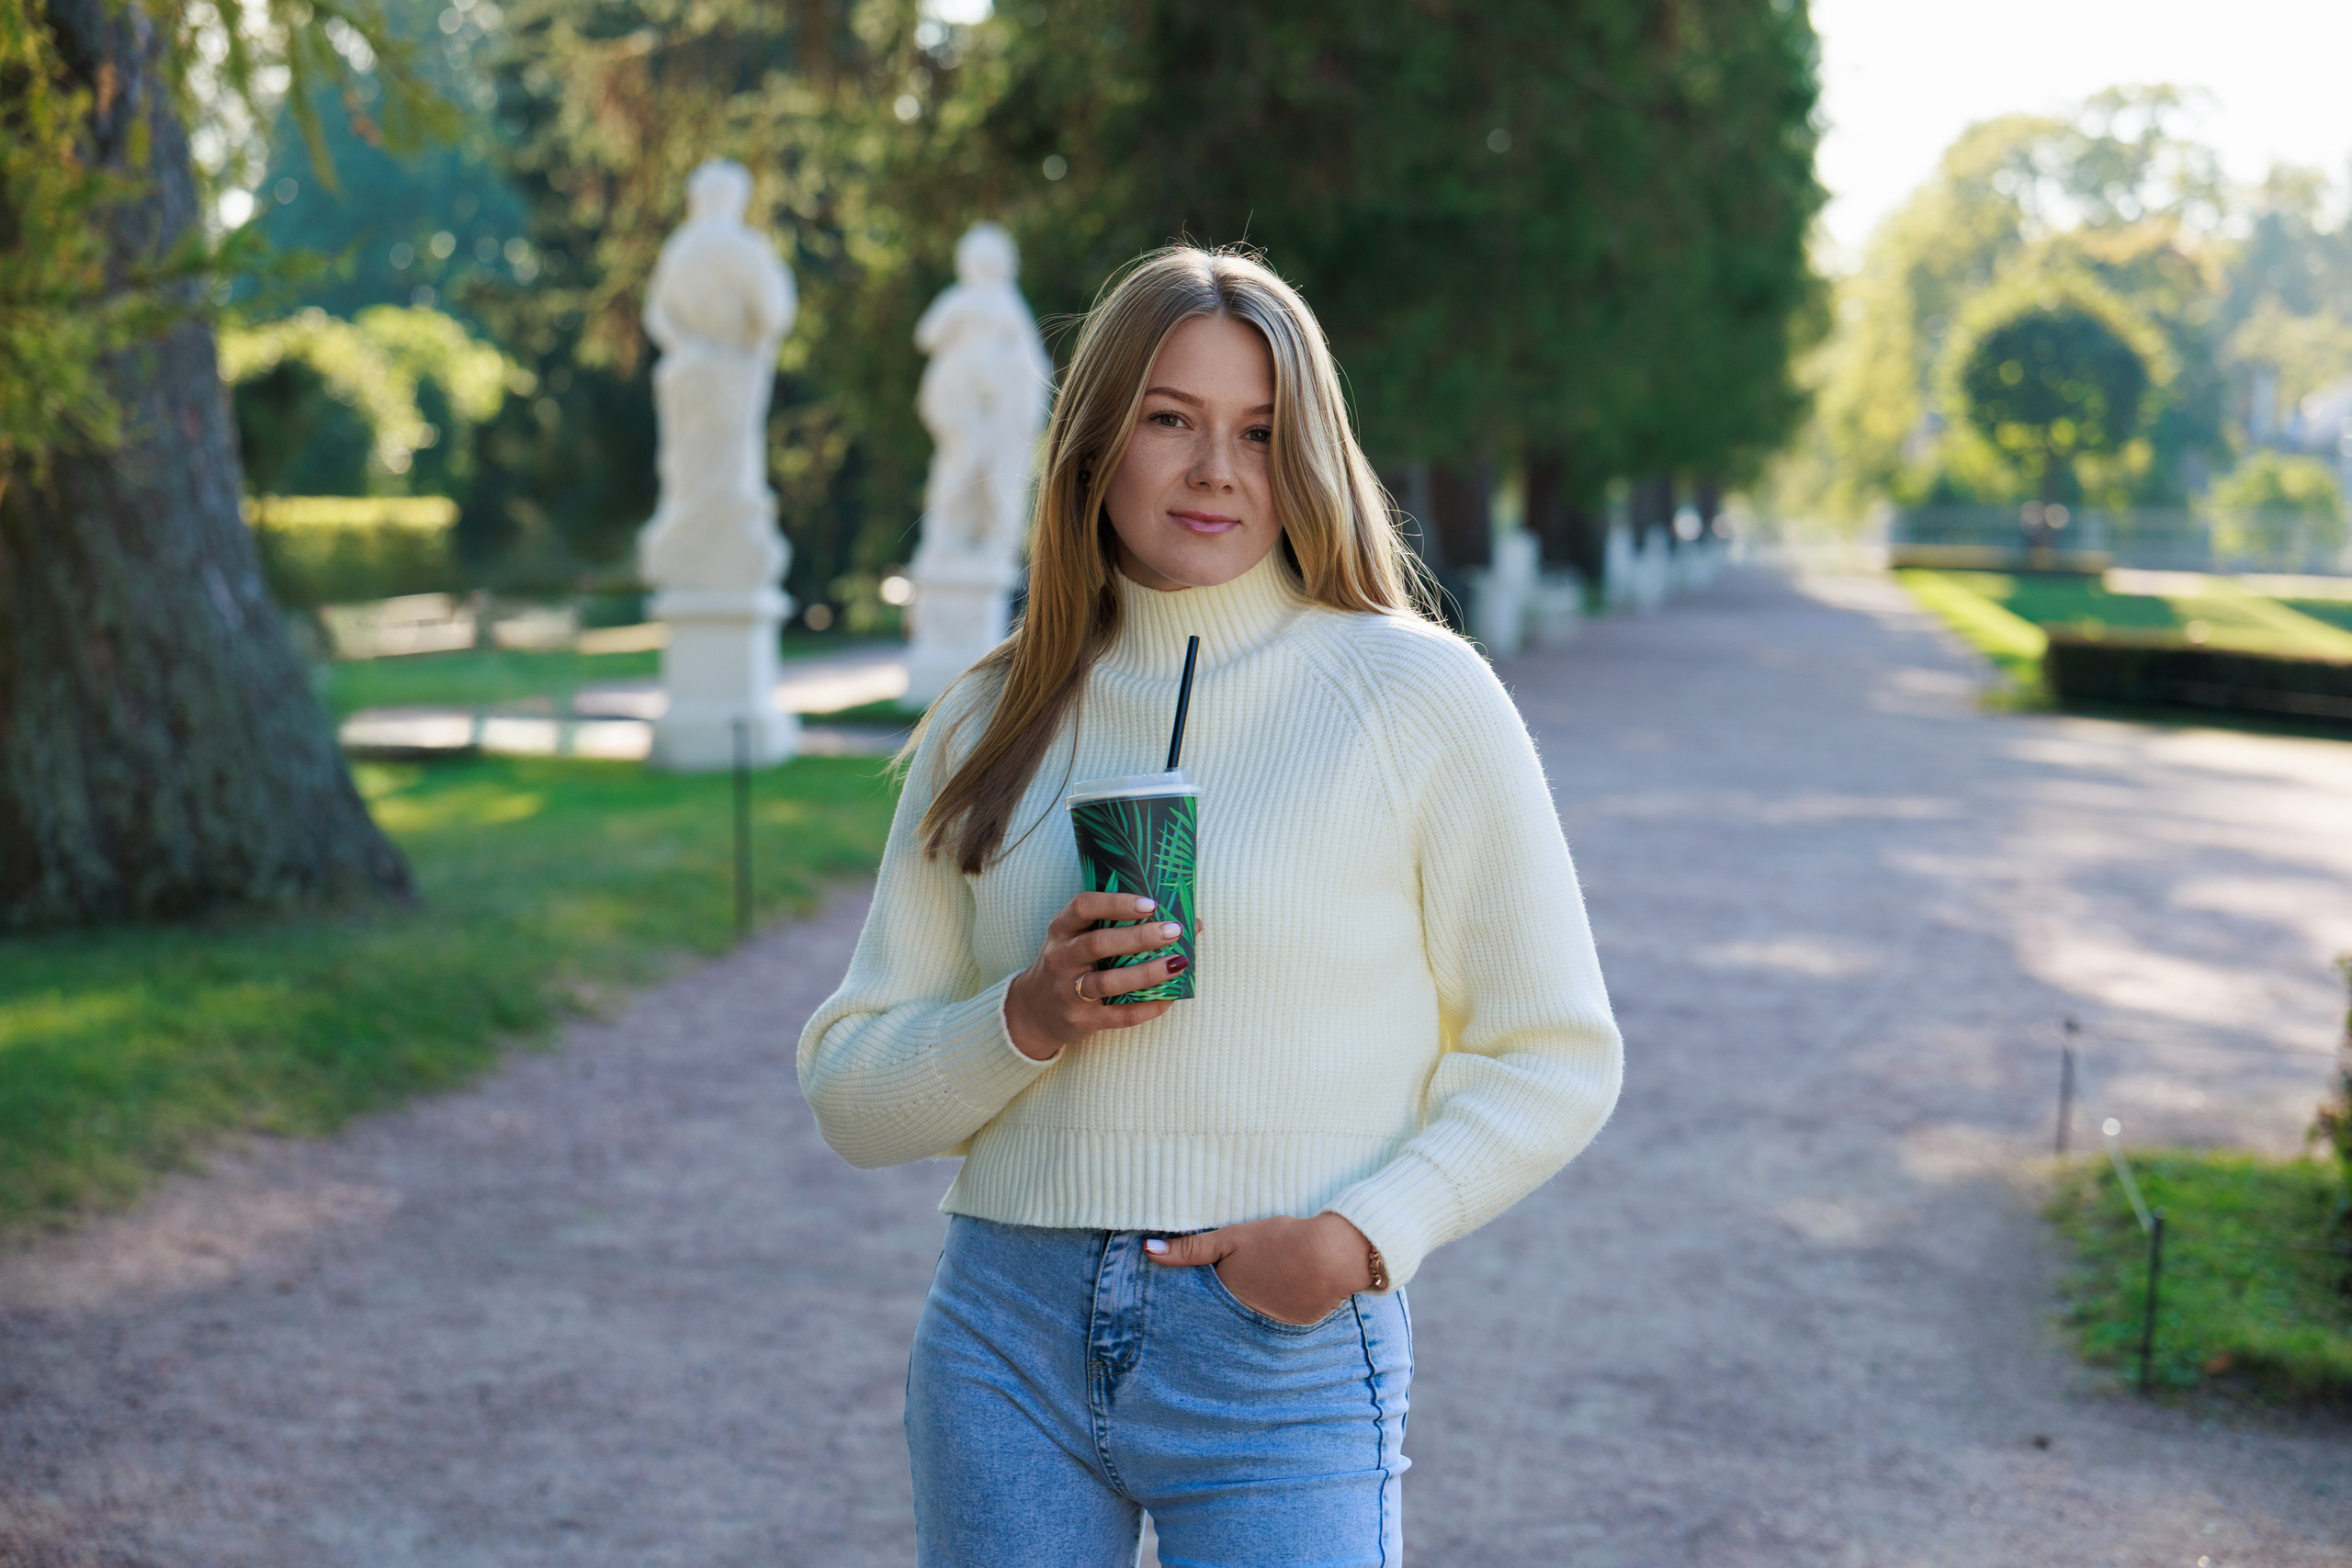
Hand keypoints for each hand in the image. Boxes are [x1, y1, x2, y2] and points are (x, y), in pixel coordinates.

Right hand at [1004, 892, 1186, 1060]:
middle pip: (1099, 943)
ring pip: (1109, 982)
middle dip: (1139, 937)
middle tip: (1173, 931)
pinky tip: (1168, 999)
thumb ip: (1123, 927)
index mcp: (1062, 929)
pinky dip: (1145, 1008)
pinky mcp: (1079, 1020)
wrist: (1035, 1011)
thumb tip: (1192, 923)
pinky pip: (1117, 1015)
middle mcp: (1061, 957)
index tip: (1151, 903)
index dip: (1117, 903)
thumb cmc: (1072, 965)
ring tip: (1176, 964)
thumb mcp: (1080, 938)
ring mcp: (1067, 991)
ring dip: (1146, 973)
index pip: (1084, 907)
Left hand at [1144, 1213, 1373, 1325]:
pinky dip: (1278, 1306)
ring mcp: (1271, 1324)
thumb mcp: (1231, 1238)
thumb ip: (1190, 1248)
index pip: (1201, 1299)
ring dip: (1252, 1305)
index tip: (1194, 1286)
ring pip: (1251, 1315)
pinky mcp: (1296, 1325)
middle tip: (1235, 1282)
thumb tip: (1147, 1251)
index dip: (1198, 1290)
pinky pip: (1278, 1318)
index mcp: (1225, 1293)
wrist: (1333, 1256)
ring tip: (1260, 1285)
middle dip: (1222, 1302)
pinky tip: (1285, 1290)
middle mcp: (1243, 1316)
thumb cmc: (1280, 1240)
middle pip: (1225, 1309)